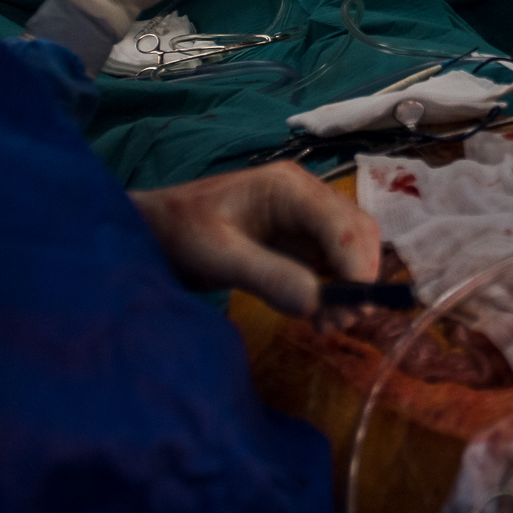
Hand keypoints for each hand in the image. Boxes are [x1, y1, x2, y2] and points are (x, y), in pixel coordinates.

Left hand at [130, 162, 380, 314]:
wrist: (154, 235)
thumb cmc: (180, 233)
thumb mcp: (217, 255)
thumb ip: (267, 275)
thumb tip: (316, 302)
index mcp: (288, 188)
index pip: (341, 223)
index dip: (356, 263)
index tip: (356, 304)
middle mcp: (305, 199)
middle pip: (356, 234)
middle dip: (357, 277)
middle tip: (344, 321)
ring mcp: (304, 222)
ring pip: (348, 252)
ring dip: (348, 289)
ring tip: (328, 325)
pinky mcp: (298, 245)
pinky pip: (329, 267)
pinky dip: (332, 293)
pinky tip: (317, 317)